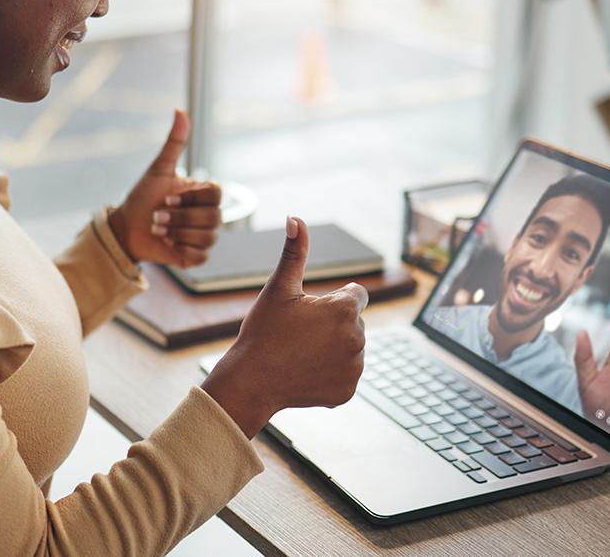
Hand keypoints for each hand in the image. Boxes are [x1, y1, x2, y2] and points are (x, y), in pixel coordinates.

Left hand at [107, 110, 221, 267]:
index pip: (216, 194)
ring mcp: (204, 236)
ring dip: (177, 233)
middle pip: (213, 218)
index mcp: (203, 194)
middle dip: (180, 218)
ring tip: (157, 228)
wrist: (127, 226)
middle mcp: (208, 214)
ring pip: (207, 238)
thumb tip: (180, 111)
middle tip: (157, 216)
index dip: (192, 198)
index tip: (168, 198)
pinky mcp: (195, 256)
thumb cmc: (144, 196)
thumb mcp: (158, 169)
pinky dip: (180, 250)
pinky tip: (166, 243)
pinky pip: (200, 256)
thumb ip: (174, 143)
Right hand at [202, 217, 367, 436]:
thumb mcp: (278, 288)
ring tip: (301, 353)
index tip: (309, 312)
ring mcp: (354, 368)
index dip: (331, 300)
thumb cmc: (263, 330)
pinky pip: (344, 374)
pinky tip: (305, 371)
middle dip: (332, 324)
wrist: (251, 381)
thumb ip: (294, 252)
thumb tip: (295, 218)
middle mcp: (358, 338)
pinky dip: (329, 373)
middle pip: (353, 322)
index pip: (356, 294)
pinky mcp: (348, 391)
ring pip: (350, 348)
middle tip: (299, 334)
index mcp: (345, 309)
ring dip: (333, 348)